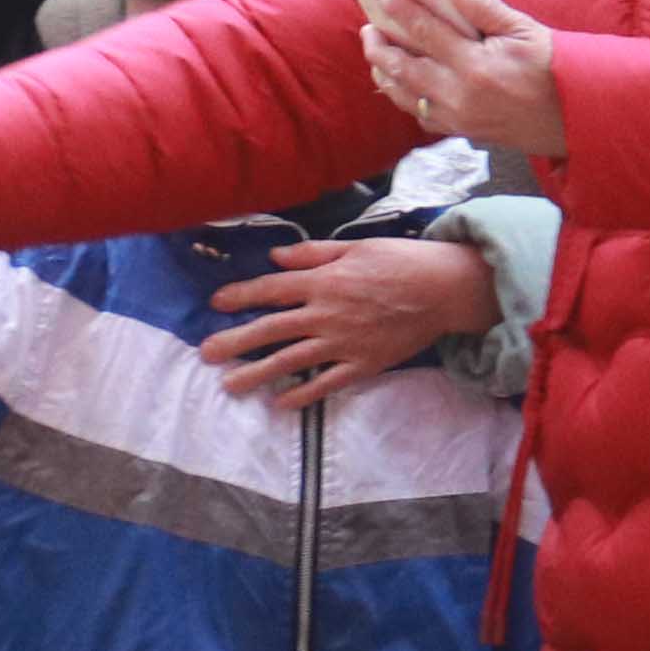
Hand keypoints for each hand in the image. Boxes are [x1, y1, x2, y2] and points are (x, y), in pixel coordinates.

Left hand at [207, 236, 498, 409]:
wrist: (444, 289)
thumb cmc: (400, 260)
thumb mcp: (355, 246)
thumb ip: (313, 253)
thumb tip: (275, 256)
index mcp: (324, 280)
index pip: (272, 289)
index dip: (241, 296)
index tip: (216, 304)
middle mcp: (327, 313)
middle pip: (271, 329)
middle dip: (235, 342)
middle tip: (206, 354)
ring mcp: (344, 342)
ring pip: (292, 361)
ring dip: (258, 374)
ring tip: (230, 386)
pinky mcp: (363, 364)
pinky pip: (326, 383)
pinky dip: (303, 395)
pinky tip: (280, 404)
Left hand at [357, 0, 567, 159]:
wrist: (573, 118)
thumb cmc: (552, 68)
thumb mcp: (524, 29)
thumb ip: (483, 6)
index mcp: (475, 66)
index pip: (426, 32)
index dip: (401, 11)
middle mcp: (459, 95)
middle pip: (404, 68)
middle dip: (380, 47)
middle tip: (368, 28)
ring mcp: (457, 118)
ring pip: (405, 95)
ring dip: (385, 73)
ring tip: (377, 53)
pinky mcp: (460, 131)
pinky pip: (420, 114)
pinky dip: (405, 97)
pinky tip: (402, 82)